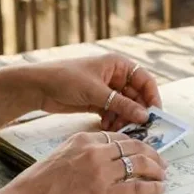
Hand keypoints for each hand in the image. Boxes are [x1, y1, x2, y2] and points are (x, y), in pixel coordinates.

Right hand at [3, 132, 166, 193]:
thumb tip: (99, 161)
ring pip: (139, 164)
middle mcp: (95, 152)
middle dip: (152, 154)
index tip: (143, 150)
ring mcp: (101, 173)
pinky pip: (136, 188)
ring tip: (163, 174)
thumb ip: (80, 154)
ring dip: (156, 169)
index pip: (118, 137)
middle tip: (160, 162)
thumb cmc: (34, 185)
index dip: (135, 144)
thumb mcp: (58, 157)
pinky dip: (151, 188)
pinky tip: (158, 190)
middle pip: (134, 147)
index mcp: (83, 139)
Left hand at [26, 54, 161, 130]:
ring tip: (117, 128)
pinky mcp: (97, 102)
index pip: (145, 80)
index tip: (155, 114)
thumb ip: (121, 104)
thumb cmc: (66, 79)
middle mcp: (115, 76)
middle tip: (138, 128)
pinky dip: (113, 120)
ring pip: (125, 107)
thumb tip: (145, 116)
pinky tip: (106, 126)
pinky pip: (113, 112)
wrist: (38, 87)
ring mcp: (107, 90)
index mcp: (118, 65)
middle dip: (136, 112)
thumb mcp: (96, 92)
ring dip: (124, 118)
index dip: (152, 97)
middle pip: (136, 96)